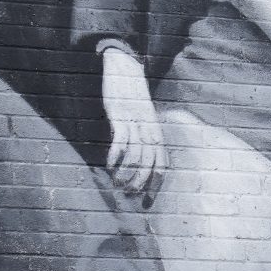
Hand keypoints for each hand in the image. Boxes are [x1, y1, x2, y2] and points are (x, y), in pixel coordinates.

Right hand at [100, 44, 165, 200]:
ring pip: (136, 154)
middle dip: (140, 182)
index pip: (162, 162)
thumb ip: (143, 137)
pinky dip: (115, 156)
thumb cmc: (132, 98)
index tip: (148, 200)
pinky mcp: (121, 114)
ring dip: (126, 173)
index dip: (156, 183)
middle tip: (128, 194)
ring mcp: (136, 121)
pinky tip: (108, 165)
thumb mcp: (143, 118)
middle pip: (150, 162)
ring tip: (116, 183)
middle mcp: (150, 128)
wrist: (125, 69)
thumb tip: (138, 161)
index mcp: (157, 131)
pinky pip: (121, 140)